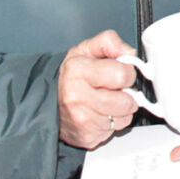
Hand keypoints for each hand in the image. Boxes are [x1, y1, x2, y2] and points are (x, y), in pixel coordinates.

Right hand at [58, 31, 139, 149]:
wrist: (50, 101)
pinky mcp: (87, 136)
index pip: (122, 74)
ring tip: (108, 100)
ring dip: (122, 108)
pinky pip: (116, 129)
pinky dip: (114, 121)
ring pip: (124, 116)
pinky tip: (102, 113)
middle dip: (127, 93)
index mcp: (78, 71)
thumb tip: (129, 52)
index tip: (121, 71)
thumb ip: (109, 42)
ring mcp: (81, 120)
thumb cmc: (71, 75)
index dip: (127, 72)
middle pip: (125, 100)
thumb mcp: (86, 49)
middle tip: (115, 88)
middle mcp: (77, 97)